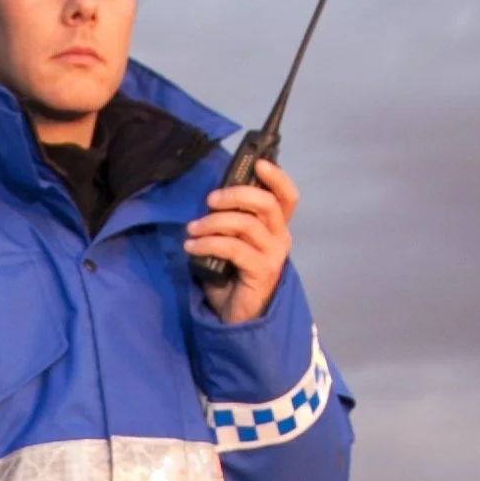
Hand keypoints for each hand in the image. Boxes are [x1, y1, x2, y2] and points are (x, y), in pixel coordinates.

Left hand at [184, 159, 297, 323]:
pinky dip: (207, 243)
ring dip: (213, 222)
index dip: (276, 177)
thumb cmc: (232, 275)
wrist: (236, 317)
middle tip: (210, 200)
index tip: (257, 163)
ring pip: (246, 224)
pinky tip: (191, 247)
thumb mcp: (231, 241)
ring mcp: (273, 256)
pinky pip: (233, 248)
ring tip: (192, 230)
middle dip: (236, 194)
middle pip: (267, 204)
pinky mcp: (261, 272)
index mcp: (275, 227)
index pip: (287, 197)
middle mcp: (280, 238)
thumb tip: (212, 196)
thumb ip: (230, 220)